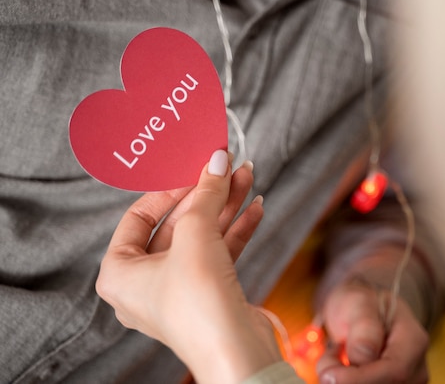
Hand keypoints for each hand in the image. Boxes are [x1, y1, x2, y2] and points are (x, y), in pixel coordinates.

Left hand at [96, 150, 282, 383]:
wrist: (237, 353)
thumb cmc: (198, 302)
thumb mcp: (196, 235)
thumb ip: (206, 194)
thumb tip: (217, 161)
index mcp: (120, 272)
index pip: (138, 217)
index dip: (168, 189)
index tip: (193, 169)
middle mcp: (145, 283)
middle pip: (177, 224)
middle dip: (206, 194)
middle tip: (225, 167)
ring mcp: (179, 290)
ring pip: (202, 237)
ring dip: (226, 207)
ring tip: (247, 178)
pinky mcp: (209, 294)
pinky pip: (219, 254)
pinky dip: (235, 230)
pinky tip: (255, 208)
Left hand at [317, 280, 428, 383]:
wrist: (362, 313)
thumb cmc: (361, 304)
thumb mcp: (359, 302)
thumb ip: (364, 327)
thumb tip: (362, 357)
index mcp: (414, 340)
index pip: (395, 371)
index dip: (360, 379)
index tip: (328, 375)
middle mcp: (417, 367)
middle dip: (348, 381)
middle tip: (325, 362)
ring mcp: (408, 382)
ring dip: (346, 382)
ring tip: (333, 359)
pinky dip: (347, 383)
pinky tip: (340, 371)